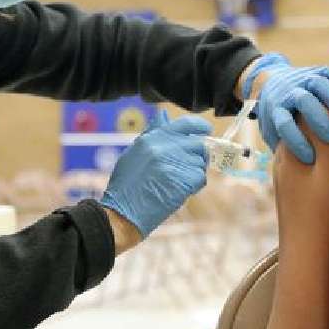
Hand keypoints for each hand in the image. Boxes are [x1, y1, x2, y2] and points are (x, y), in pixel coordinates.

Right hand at [100, 111, 210, 237]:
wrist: (123, 213)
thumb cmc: (126, 185)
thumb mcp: (135, 152)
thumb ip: (152, 133)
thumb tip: (164, 116)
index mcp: (153, 138)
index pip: (185, 124)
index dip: (200, 126)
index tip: (206, 129)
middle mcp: (166, 147)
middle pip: (198, 144)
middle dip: (198, 154)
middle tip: (189, 166)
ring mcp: (176, 164)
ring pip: (200, 163)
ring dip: (194, 172)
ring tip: (176, 182)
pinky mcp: (184, 181)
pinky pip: (200, 178)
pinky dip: (194, 186)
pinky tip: (179, 191)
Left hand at [243, 53, 328, 164]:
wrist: (270, 83)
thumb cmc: (276, 119)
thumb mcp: (271, 134)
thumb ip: (282, 148)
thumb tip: (295, 173)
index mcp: (275, 110)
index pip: (283, 123)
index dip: (295, 140)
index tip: (309, 158)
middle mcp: (288, 92)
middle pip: (303, 101)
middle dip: (318, 119)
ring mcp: (302, 79)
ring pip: (318, 83)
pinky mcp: (315, 71)